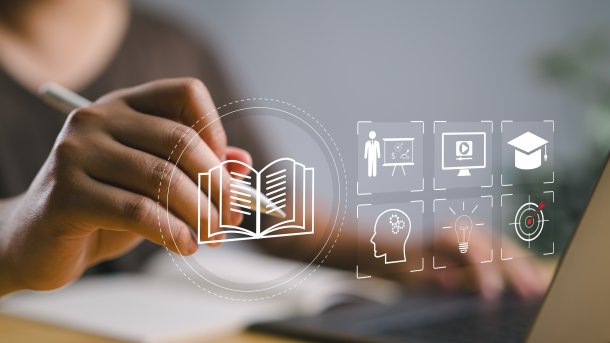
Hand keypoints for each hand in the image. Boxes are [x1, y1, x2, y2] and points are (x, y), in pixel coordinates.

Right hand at [0, 78, 250, 294]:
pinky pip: (138, 211)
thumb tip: (243, 164)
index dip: (216, 131)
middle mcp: (97, 119)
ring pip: (163, 179)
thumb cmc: (109, 207)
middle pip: (182, 140)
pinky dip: (172, 232)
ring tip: (212, 238)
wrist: (42, 241)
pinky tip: (185, 246)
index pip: (186, 93)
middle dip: (218, 186)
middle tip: (232, 218)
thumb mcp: (159, 184)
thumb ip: (200, 170)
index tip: (225, 173)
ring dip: (201, 215)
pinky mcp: (65, 194)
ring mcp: (76, 153)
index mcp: (125, 105)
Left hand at [403, 229, 552, 299]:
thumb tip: (449, 278)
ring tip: (540, 290)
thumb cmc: (412, 265)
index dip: (484, 270)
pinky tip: (537, 283)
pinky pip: (511, 254)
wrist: (409, 254)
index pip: (472, 247)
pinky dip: (525, 268)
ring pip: (508, 249)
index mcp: (448, 232)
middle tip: (529, 291)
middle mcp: (468, 229)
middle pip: (496, 246)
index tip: (493, 292)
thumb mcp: (416, 270)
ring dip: (526, 269)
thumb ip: (432, 273)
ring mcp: (481, 235)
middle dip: (515, 269)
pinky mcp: (489, 245)